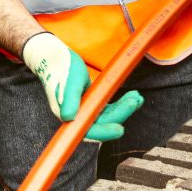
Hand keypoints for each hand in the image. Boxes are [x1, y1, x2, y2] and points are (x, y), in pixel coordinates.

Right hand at [20, 32, 143, 141]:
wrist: (54, 57)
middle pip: (102, 122)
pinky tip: (133, 97)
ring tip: (137, 97)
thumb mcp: (69, 81)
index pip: (88, 130)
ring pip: (107, 115)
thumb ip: (70, 99)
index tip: (120, 129)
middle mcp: (77, 116)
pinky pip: (107, 107)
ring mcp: (84, 109)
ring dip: (123, 108)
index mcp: (68, 115)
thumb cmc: (61, 68)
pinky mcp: (90, 102)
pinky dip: (120, 103)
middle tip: (134, 100)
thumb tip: (69, 117)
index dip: (104, 132)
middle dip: (120, 113)